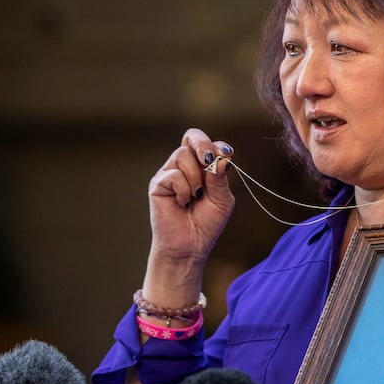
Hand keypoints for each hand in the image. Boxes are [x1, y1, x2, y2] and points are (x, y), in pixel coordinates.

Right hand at [141, 129, 236, 299]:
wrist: (190, 246)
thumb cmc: (207, 224)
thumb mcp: (222, 200)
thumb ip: (220, 178)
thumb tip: (222, 158)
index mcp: (202, 166)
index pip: (206, 142)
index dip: (216, 144)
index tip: (225, 156)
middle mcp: (185, 166)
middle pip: (192, 137)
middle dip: (204, 146)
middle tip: (208, 161)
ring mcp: (170, 172)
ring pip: (183, 154)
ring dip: (195, 177)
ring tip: (195, 196)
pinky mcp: (158, 184)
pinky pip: (173, 174)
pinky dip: (183, 189)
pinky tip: (182, 203)